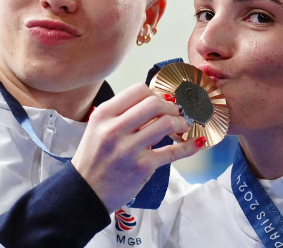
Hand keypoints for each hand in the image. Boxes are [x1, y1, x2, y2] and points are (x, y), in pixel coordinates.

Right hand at [71, 83, 202, 211]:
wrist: (86, 192)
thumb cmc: (94, 158)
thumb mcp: (98, 128)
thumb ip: (122, 113)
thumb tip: (157, 101)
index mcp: (103, 115)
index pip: (138, 90)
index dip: (155, 94)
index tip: (162, 101)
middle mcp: (114, 129)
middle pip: (155, 103)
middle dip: (171, 107)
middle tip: (176, 113)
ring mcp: (128, 149)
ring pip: (166, 124)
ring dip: (181, 123)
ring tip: (182, 127)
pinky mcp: (142, 167)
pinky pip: (173, 152)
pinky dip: (189, 146)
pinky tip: (196, 142)